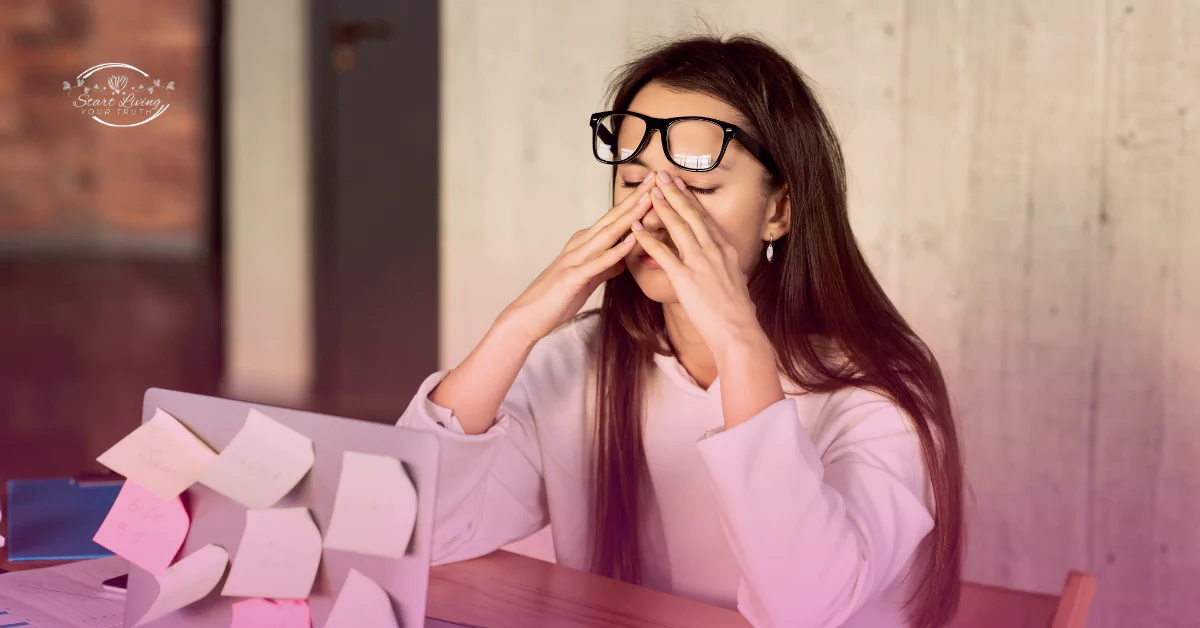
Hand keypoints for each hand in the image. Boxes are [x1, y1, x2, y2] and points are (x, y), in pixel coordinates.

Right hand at [498, 172, 656, 344]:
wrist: (529, 315)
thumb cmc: (558, 298)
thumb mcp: (588, 278)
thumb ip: (606, 266)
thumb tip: (624, 259)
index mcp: (585, 243)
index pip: (615, 219)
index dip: (635, 201)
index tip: (655, 185)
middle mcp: (580, 244)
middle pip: (614, 218)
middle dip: (636, 198)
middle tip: (658, 178)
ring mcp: (576, 259)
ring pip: (608, 234)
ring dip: (629, 217)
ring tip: (649, 200)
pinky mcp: (573, 277)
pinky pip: (599, 262)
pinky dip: (616, 250)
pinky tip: (631, 241)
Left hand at [632, 173, 767, 358]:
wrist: (738, 330)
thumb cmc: (737, 311)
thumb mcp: (735, 280)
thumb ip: (725, 266)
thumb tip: (724, 262)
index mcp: (725, 250)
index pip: (704, 218)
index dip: (690, 199)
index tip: (680, 183)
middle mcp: (714, 250)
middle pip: (691, 215)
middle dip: (676, 193)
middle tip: (662, 175)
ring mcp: (700, 262)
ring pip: (678, 227)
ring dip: (663, 207)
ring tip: (650, 192)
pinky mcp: (685, 278)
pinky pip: (662, 254)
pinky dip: (648, 239)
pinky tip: (636, 228)